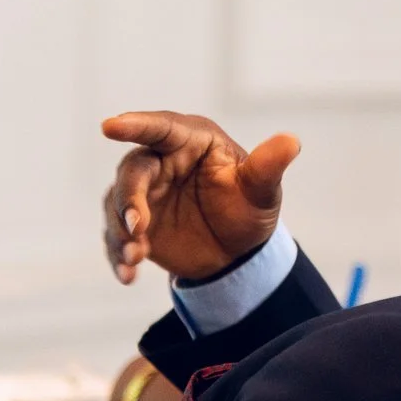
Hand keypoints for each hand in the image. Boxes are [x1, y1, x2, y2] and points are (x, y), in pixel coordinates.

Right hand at [100, 112, 298, 283]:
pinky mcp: (133, 225)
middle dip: (130, 198)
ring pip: (117, 204)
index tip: (109, 127)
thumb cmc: (249, 208)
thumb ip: (269, 168)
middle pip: (133, 171)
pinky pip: (115, 238)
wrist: (236, 253)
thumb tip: (292, 142)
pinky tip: (128, 276)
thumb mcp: (262, 192)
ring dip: (121, 232)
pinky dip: (118, 256)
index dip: (136, 125)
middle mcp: (160, 161)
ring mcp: (143, 194)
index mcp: (191, 141)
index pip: (161, 128)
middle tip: (137, 227)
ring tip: (136, 257)